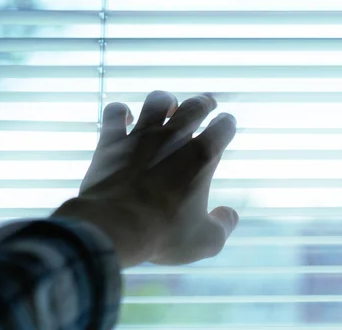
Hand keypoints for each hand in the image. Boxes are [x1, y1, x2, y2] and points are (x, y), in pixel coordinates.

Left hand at [52, 91, 238, 267]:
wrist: (114, 227)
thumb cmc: (163, 234)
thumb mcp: (205, 242)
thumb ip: (223, 226)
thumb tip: (230, 215)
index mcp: (203, 157)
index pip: (224, 127)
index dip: (227, 124)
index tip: (227, 125)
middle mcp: (174, 138)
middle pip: (195, 106)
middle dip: (204, 103)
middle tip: (207, 103)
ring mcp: (141, 136)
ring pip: (157, 101)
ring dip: (166, 101)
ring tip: (168, 105)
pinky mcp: (111, 141)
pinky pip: (115, 113)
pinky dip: (120, 111)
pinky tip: (124, 117)